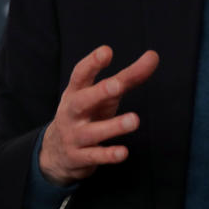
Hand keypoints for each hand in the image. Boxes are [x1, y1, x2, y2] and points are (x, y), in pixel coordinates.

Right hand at [39, 46, 158, 185]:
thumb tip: (153, 56)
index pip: (80, 75)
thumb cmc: (88, 113)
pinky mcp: (79, 157)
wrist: (55, 153)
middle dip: (99, 92)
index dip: (92, 63)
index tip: (106, 51)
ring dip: (113, 126)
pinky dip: (108, 155)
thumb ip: (128, 76)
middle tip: (118, 85)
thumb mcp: (104, 94)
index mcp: (76, 92)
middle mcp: (72, 113)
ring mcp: (74, 136)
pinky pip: (94, 157)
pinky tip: (123, 153)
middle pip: (82, 101)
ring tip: (134, 120)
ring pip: (92, 132)